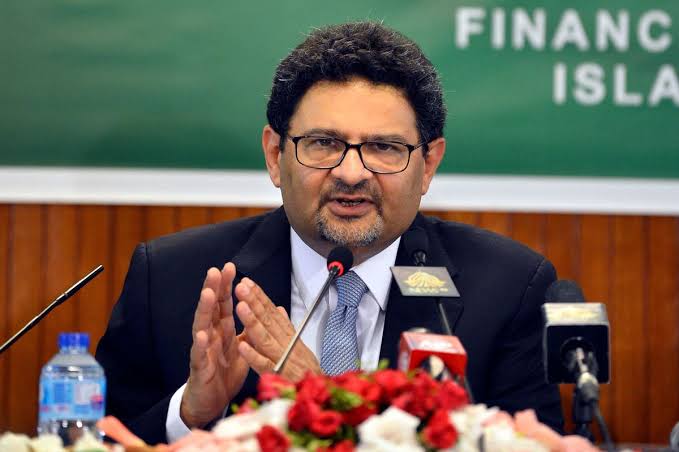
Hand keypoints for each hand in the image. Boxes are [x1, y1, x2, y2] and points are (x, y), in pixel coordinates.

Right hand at [180, 263, 248, 427]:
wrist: (211, 402)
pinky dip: (200, 345)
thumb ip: (248, 330)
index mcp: (222, 331)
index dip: (227, 286)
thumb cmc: (224, 373)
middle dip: (213, 289)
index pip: (224, 304)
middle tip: (215, 271)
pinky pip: (199, 356)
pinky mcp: (199, 368)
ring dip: (205, 310)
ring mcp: (203, 351)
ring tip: (208, 294)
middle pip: (212, 309)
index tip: (230, 267)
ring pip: (201, 326)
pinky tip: (201, 335)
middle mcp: (211, 336)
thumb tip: (257, 311)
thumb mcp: (241, 349)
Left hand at [234, 278, 320, 380]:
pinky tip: (242, 345)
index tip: (247, 283)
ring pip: (265, 338)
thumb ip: (286, 327)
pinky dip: (253, 355)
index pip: (272, 312)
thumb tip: (279, 309)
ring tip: (240, 307)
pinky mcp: (278, 376)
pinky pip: (264, 365)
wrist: (320, 393)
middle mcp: (285, 343)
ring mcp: (282, 358)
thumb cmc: (306, 370)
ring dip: (252, 322)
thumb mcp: (299, 345)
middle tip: (241, 287)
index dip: (259, 297)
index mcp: (288, 336)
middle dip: (254, 302)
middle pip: (268, 320)